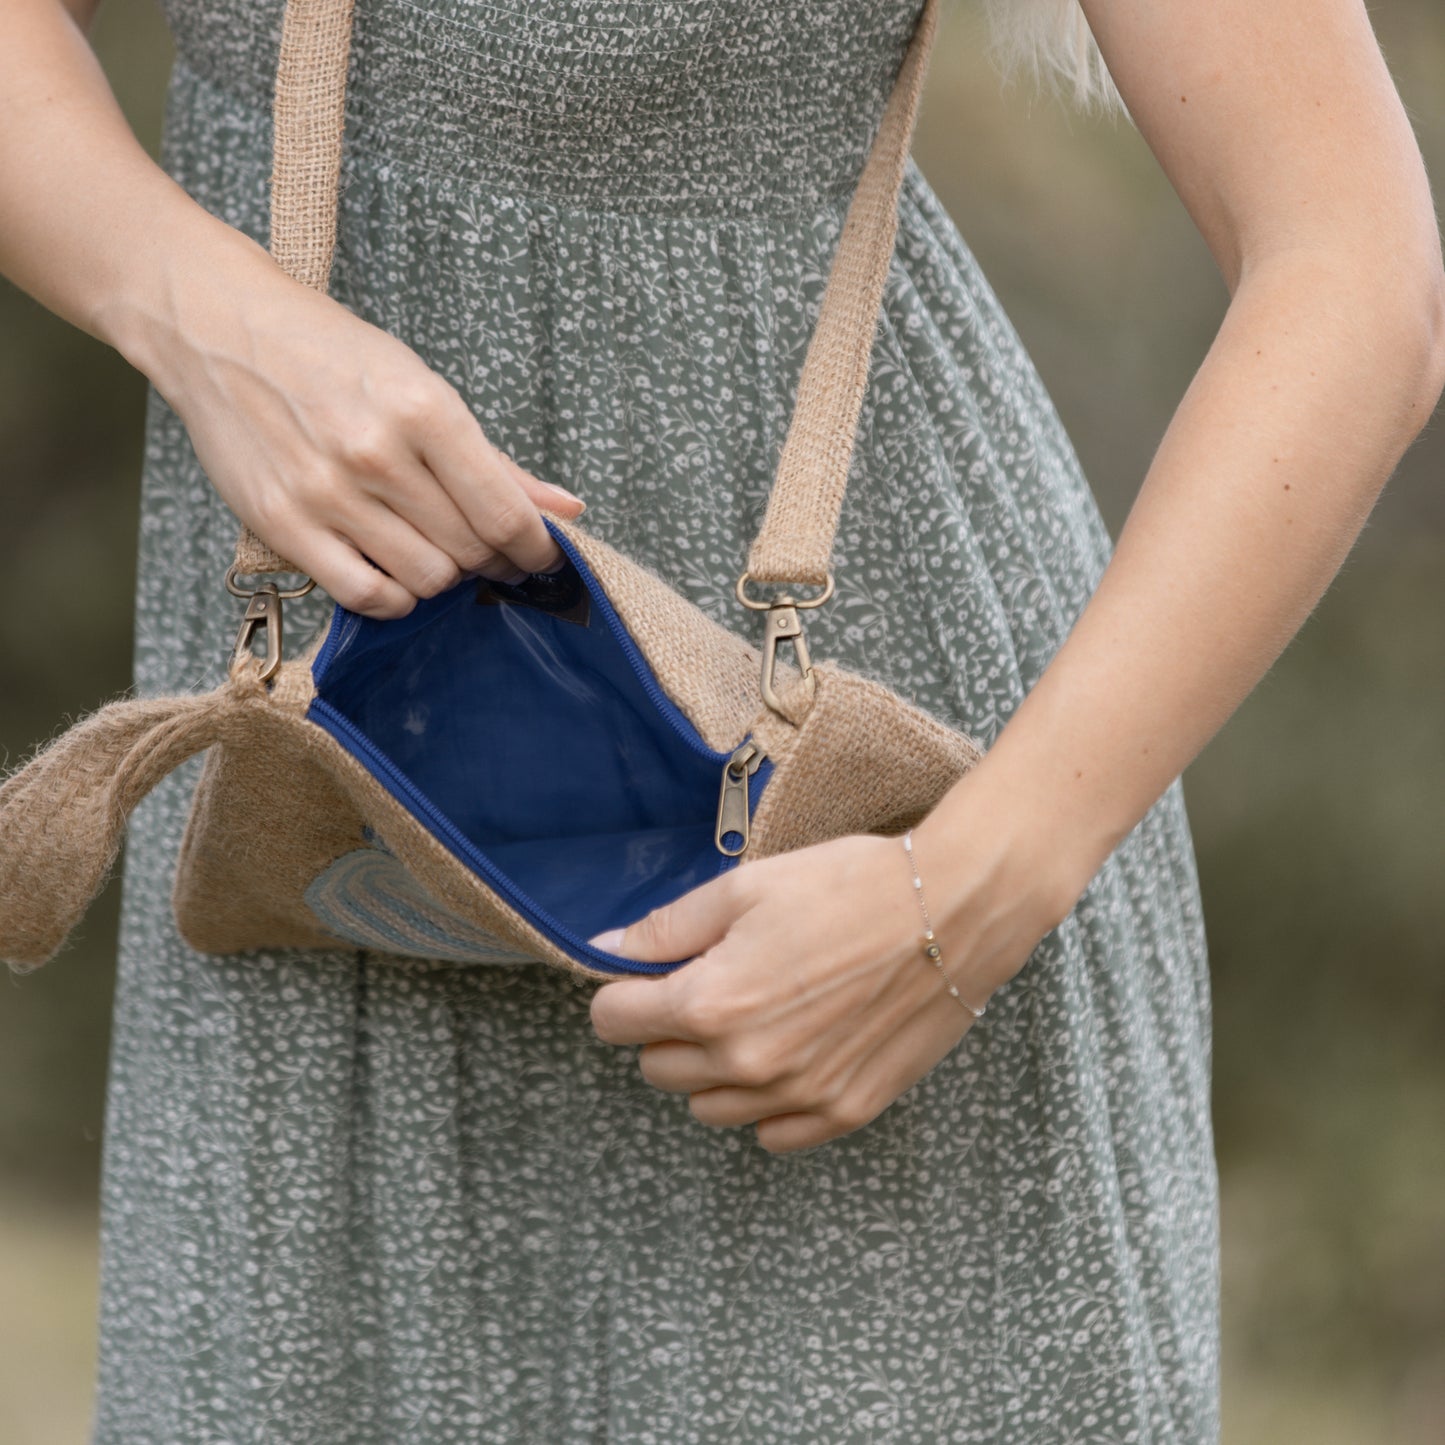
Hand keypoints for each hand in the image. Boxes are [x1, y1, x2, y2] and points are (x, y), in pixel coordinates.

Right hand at [144, 250, 586, 617]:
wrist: (218, 328)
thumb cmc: (330, 354)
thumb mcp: (422, 387)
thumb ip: (496, 461)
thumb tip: (567, 510)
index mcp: (423, 410)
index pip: (505, 514)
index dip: (535, 550)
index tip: (539, 557)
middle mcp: (376, 454)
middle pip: (469, 551)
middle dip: (492, 561)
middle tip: (486, 551)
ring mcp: (327, 493)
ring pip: (425, 580)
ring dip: (443, 577)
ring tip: (433, 549)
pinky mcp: (284, 525)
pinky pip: (364, 596)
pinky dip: (394, 598)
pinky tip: (394, 572)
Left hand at [588, 827, 1064, 1153]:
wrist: (953, 911)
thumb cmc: (849, 888)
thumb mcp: (746, 888)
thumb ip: (667, 929)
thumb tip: (608, 949)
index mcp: (711, 1003)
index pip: (614, 1021)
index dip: (622, 991)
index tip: (647, 974)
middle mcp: (747, 1063)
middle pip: (656, 1068)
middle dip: (666, 1026)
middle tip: (711, 982)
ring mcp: (798, 1096)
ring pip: (708, 1106)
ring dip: (712, 1068)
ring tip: (756, 1015)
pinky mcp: (845, 1111)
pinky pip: (771, 1134)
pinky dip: (766, 1102)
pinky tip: (791, 1052)